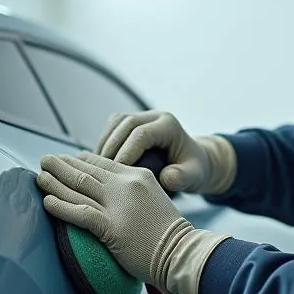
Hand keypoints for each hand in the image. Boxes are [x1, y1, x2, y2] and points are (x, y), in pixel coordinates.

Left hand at [36, 152, 227, 293]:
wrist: (182, 251)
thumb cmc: (169, 232)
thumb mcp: (154, 197)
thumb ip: (134, 191)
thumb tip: (113, 194)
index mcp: (138, 175)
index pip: (102, 162)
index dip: (80, 160)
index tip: (66, 158)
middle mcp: (126, 185)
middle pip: (87, 171)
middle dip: (62, 165)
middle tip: (45, 160)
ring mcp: (118, 205)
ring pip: (79, 187)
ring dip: (55, 180)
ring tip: (40, 175)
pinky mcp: (111, 227)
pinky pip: (80, 213)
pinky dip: (61, 206)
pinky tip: (47, 201)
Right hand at [95, 110, 236, 195]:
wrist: (192, 160)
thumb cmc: (192, 169)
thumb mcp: (194, 176)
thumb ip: (182, 178)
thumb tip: (166, 178)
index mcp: (169, 125)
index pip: (142, 133)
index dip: (126, 152)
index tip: (117, 173)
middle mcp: (155, 116)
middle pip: (125, 124)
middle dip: (111, 148)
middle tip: (103, 171)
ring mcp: (143, 116)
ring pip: (115, 122)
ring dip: (104, 143)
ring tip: (99, 167)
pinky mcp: (132, 122)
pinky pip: (112, 127)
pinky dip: (104, 142)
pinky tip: (101, 162)